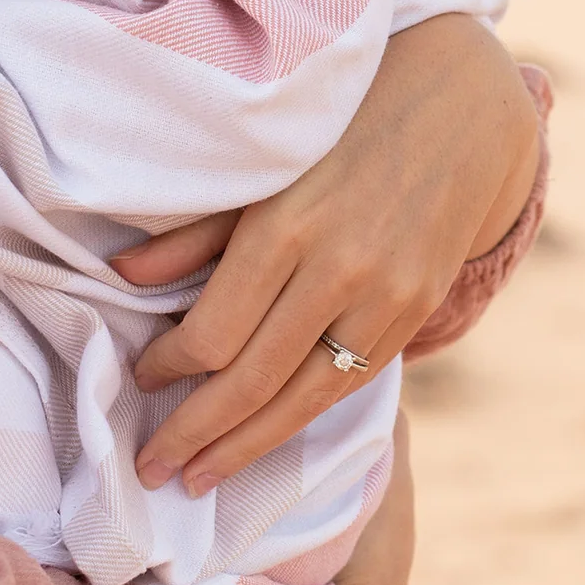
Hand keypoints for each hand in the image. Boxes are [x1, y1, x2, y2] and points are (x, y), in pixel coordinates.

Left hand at [115, 15, 538, 496]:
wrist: (460, 106)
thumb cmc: (342, 122)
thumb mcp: (261, 164)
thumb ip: (197, 229)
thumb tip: (124, 275)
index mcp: (286, 225)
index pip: (213, 331)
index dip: (168, 367)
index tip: (139, 379)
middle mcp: (338, 268)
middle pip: (252, 379)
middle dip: (194, 432)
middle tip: (150, 469)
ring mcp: (386, 296)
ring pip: (304, 397)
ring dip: (245, 447)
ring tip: (199, 479)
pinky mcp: (417, 309)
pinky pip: (350, 380)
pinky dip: (302, 416)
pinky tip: (266, 438)